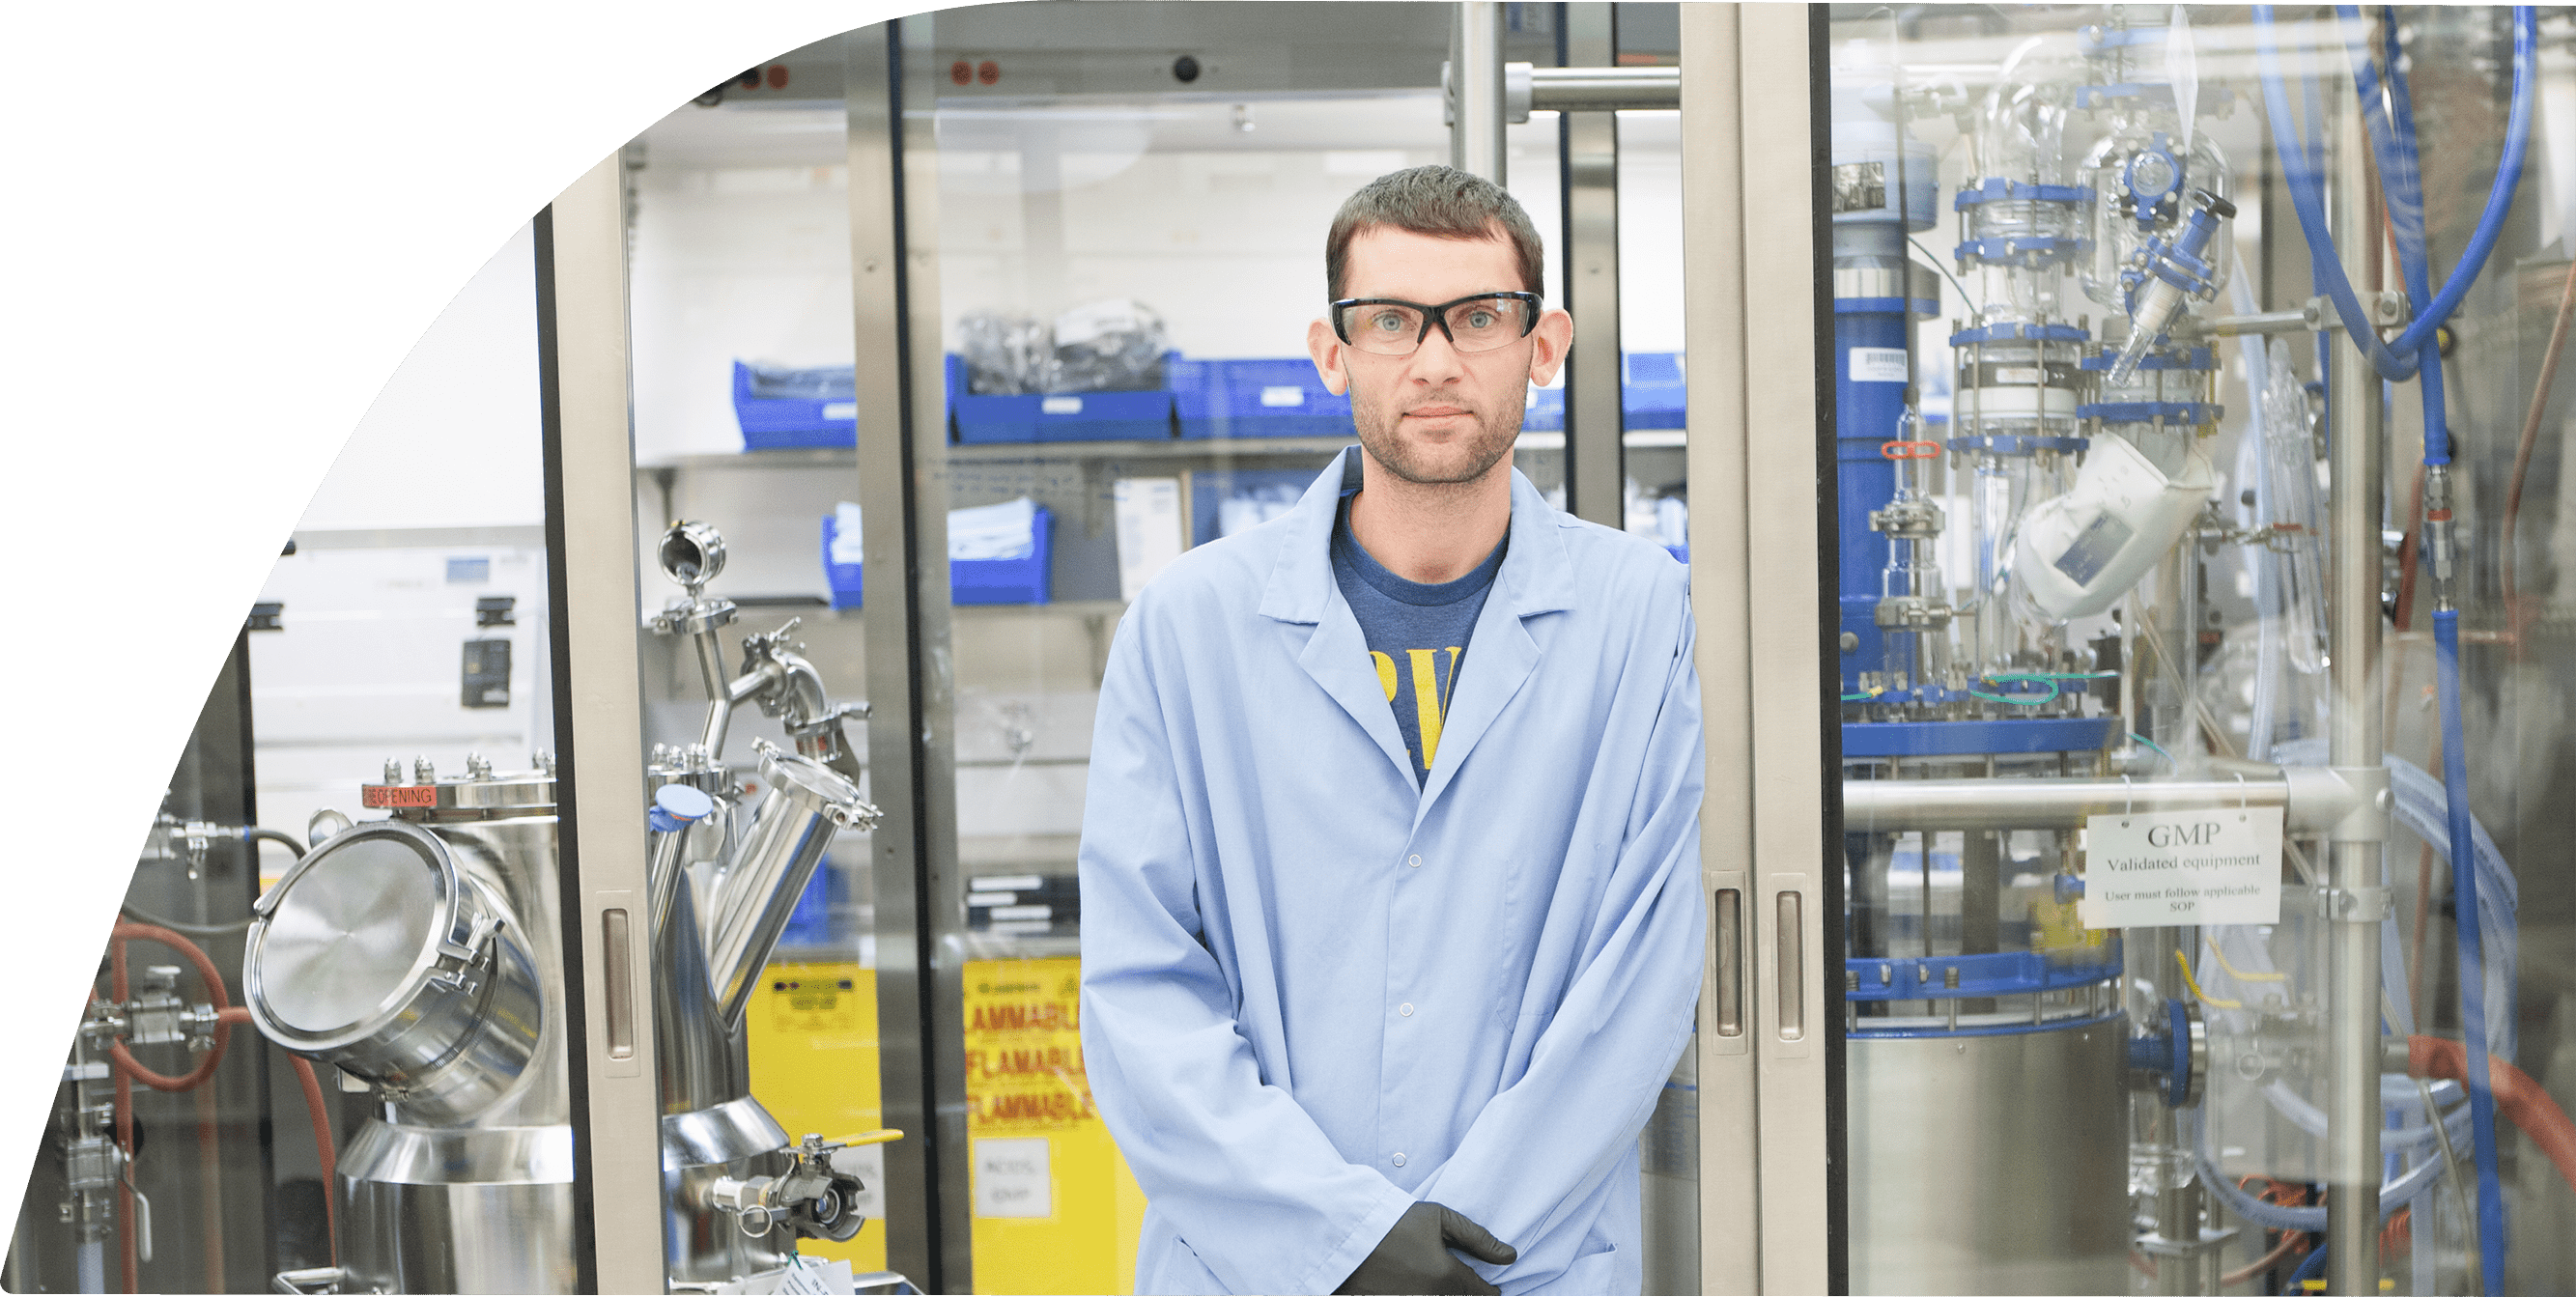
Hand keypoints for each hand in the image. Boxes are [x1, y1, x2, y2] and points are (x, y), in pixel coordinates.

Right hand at [1333, 1201, 1517, 1294]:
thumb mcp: (1439, 1219)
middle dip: (1464, 1294)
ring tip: (1433, 1280)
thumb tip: (1510, 1256)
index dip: (1490, 1291)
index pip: (1481, 1294)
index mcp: (1447, 1276)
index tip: (1492, 1289)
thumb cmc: (1394, 1220)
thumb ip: (1478, 1238)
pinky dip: (1419, 1295)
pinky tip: (1412, 1284)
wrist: (1347, 1231)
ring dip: (1443, 1296)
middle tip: (1456, 1281)